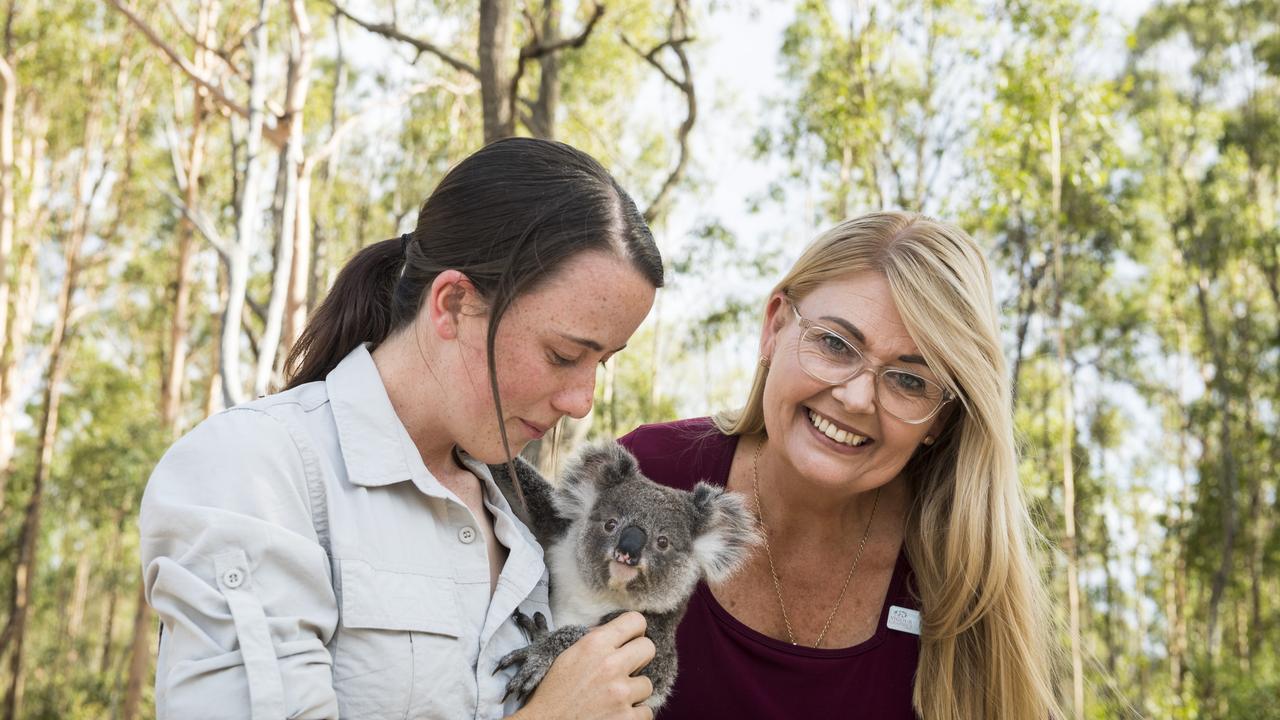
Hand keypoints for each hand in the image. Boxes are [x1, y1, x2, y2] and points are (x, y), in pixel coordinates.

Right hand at [513, 611, 655, 719]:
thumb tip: (615, 632)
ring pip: (647, 684)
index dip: (635, 631)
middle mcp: (610, 665)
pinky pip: (646, 711)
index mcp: (594, 644)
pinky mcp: (627, 718)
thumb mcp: (568, 656)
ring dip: (633, 692)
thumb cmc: (553, 693)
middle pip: (648, 648)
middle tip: (625, 670)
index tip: (630, 641)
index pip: (636, 621)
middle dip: (639, 659)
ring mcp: (620, 693)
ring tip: (613, 698)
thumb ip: (594, 641)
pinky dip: (633, 715)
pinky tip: (615, 714)